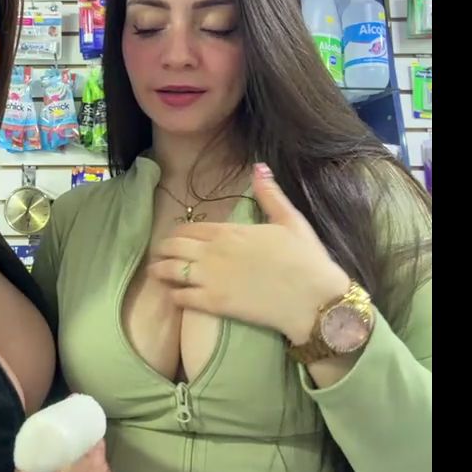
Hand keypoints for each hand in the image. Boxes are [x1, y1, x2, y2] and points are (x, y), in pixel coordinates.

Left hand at [148, 164, 349, 343]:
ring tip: (156, 273)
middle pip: (174, 246)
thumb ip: (270, 194)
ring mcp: (211, 278)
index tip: (175, 236)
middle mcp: (213, 252)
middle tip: (160, 253)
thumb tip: (259, 167)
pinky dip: (172, 296)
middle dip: (164, 249)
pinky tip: (172, 296)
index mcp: (229, 231)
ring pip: (170, 271)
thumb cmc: (306, 258)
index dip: (178, 232)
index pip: (189, 228)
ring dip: (160, 270)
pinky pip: (181, 298)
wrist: (316, 299)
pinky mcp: (214, 304)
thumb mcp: (290, 219)